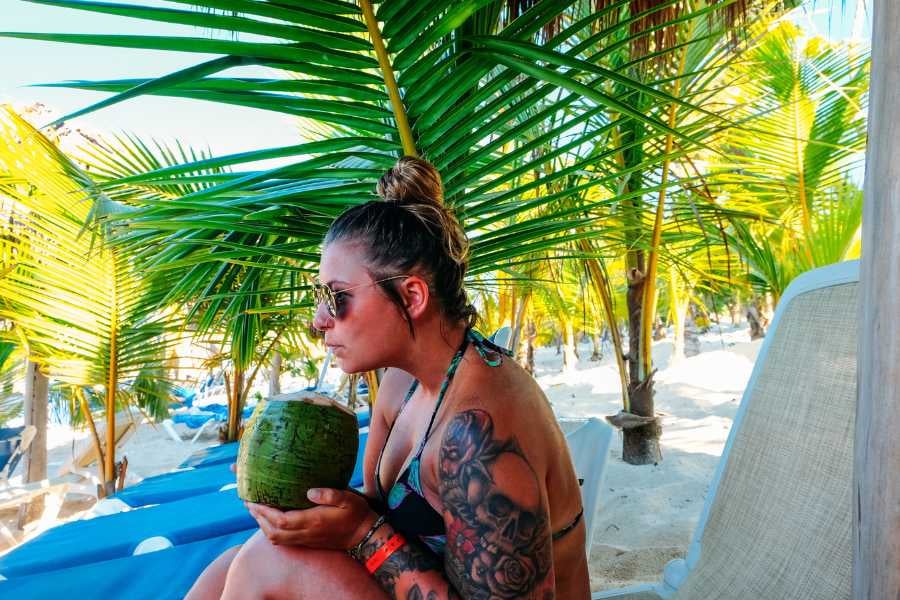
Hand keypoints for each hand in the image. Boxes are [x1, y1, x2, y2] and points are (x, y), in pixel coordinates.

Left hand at [246, 488, 377, 550]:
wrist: (364, 535)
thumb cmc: (357, 513)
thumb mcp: (349, 498)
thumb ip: (330, 494)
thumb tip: (309, 491)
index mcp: (314, 521)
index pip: (281, 520)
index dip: (264, 512)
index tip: (253, 500)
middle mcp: (306, 533)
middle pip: (273, 532)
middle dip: (258, 518)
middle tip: (248, 502)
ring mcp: (306, 539)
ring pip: (276, 538)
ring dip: (262, 525)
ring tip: (255, 510)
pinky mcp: (307, 542)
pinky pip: (283, 541)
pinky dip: (271, 531)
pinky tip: (269, 519)